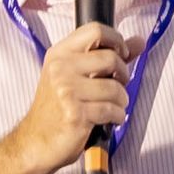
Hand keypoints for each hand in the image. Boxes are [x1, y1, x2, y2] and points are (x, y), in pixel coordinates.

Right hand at [12, 21, 135, 173]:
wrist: (34, 143)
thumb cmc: (56, 111)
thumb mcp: (75, 77)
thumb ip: (108, 56)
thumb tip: (139, 41)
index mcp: (59, 54)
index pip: (96, 30)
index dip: (116, 40)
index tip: (121, 54)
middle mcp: (60, 69)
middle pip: (111, 58)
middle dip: (123, 75)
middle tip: (117, 86)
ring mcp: (67, 91)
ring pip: (115, 87)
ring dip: (121, 100)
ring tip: (112, 107)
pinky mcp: (76, 114)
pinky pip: (112, 110)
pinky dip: (117, 116)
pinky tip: (109, 120)